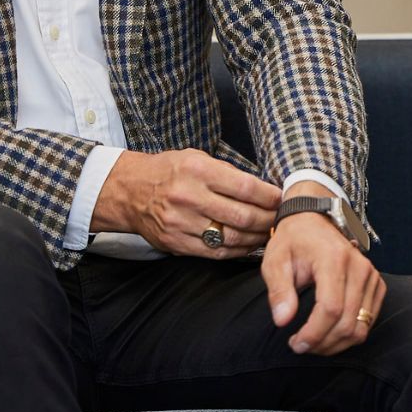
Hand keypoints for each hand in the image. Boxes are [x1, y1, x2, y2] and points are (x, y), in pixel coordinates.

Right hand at [92, 149, 280, 257]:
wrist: (130, 191)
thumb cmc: (169, 171)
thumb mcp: (196, 158)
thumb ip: (226, 173)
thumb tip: (262, 188)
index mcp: (197, 171)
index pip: (245, 187)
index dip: (268, 196)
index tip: (281, 198)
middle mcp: (189, 197)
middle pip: (242, 216)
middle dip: (267, 219)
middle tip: (280, 218)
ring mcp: (182, 223)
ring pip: (231, 238)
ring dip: (256, 238)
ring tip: (267, 233)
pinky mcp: (177, 244)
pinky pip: (215, 253)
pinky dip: (237, 251)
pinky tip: (248, 245)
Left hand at [261, 183, 384, 355]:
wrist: (313, 220)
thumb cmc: (292, 240)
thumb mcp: (275, 260)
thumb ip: (278, 290)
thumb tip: (283, 320)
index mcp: (333, 259)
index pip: (331, 309)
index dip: (314, 334)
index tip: (295, 344)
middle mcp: (358, 267)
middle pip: (348, 322)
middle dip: (323, 343)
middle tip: (301, 346)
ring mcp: (371, 275)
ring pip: (361, 327)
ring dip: (336, 343)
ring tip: (314, 342)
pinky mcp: (376, 283)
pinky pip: (369, 320)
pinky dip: (350, 334)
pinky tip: (329, 332)